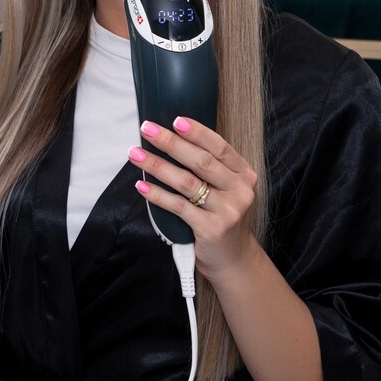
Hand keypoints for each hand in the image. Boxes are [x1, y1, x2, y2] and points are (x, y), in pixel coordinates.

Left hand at [128, 117, 259, 279]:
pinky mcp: (211, 229)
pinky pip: (179, 207)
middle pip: (201, 161)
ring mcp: (228, 211)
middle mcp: (240, 190)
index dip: (197, 132)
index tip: (175, 120)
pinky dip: (157, 196)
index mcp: (244, 174)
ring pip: (187, 182)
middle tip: (147, 129)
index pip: (220, 147)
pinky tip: (141, 187)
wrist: (234, 260)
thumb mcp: (227, 190)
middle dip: (171, 143)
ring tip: (135, 154)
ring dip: (157, 166)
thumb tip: (174, 139)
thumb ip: (212, 169)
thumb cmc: (223, 217)